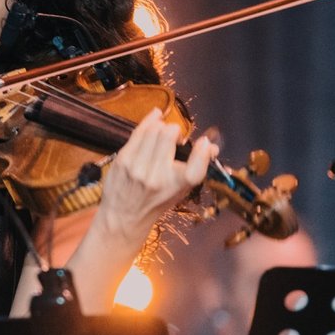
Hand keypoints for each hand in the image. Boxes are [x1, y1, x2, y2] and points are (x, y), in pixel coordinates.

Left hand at [97, 108, 216, 242]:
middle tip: (175, 137)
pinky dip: (149, 121)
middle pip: (169, 135)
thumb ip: (195, 168)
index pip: (195, 168)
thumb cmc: (156, 202)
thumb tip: (211, 146)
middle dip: (175, 130)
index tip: (204, 142)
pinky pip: (138, 131)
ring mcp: (137, 167)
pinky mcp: (123, 160)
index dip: (203, 151)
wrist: (124, 216)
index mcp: (176, 187)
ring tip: (162, 133)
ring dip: (161, 126)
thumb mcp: (180, 191)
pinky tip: (155, 118)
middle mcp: (157, 177)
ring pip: (153, 130)